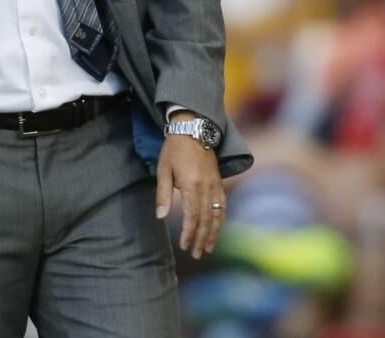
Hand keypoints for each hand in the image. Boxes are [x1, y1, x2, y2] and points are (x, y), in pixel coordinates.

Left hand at [155, 116, 224, 259]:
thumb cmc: (174, 149)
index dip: (188, 233)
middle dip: (201, 238)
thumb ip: (163, 194)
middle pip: (206, 219)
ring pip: (217, 214)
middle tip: (195, 254)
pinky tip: (216, 229)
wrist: (193, 129)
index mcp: (192, 185)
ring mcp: (216, 185)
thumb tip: (161, 217)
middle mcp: (207, 187)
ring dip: (213, 233)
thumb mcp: (163, 170)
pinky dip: (220, 220)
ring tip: (207, 248)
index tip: (184, 246)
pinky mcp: (219, 182)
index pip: (192, 216)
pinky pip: (223, 205)